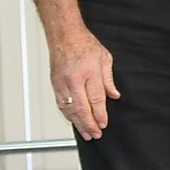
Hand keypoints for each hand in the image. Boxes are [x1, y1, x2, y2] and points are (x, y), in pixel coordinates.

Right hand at [50, 27, 118, 141]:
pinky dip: (68, 115)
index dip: (100, 114)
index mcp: (89, 73)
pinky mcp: (55, 84)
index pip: (96, 99)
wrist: (64, 35)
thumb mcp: (105, 59)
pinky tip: (73, 121)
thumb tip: (114, 95)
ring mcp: (62, 83)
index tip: (103, 124)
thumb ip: (109, 80)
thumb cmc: (84, 44)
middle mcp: (74, 79)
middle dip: (89, 124)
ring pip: (69, 109)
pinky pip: (61, 104)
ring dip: (77, 123)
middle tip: (95, 134)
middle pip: (82, 108)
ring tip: (86, 133)